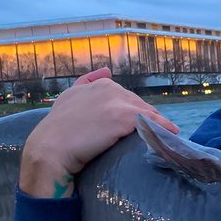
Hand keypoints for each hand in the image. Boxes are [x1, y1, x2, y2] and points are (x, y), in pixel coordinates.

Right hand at [19, 67, 179, 197]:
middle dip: (145, 118)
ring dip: (157, 124)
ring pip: (146, 113)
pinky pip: (152, 122)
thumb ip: (87, 82)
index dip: (132, 113)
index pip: (126, 98)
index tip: (136, 126)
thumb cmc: (57, 131)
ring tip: (166, 136)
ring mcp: (117, 102)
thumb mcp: (69, 98)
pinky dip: (163, 128)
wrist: (50, 149)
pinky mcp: (123, 117)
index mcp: (99, 84)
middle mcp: (109, 88)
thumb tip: (106, 70)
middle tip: (153, 133)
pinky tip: (171, 135)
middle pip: (138, 104)